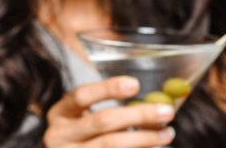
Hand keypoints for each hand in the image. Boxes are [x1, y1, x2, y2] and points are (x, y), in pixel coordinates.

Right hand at [43, 76, 175, 146]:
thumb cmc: (82, 136)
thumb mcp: (82, 119)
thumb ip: (109, 109)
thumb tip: (155, 101)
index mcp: (58, 114)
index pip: (81, 95)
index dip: (107, 89)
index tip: (135, 84)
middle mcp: (58, 135)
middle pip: (101, 121)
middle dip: (137, 115)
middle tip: (166, 112)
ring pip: (111, 145)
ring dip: (144, 138)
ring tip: (167, 133)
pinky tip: (153, 147)